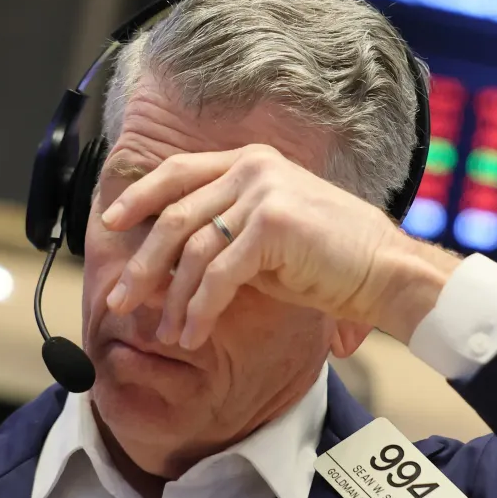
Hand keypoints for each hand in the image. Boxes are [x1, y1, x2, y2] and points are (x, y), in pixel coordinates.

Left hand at [99, 145, 458, 349]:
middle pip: (175, 214)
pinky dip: (200, 309)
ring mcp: (263, 193)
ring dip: (172, 298)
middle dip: (143, 263)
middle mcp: (253, 168)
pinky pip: (218, 274)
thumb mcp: (268, 237)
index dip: (141, 197)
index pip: (180, 171)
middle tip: (119, 299)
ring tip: (164, 332)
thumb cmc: (331, 261)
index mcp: (251, 162)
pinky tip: (193, 335)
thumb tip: (167, 263)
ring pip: (192, 249)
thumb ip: (224, 234)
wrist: (385, 271)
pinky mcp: (272, 225)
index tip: (111, 223)